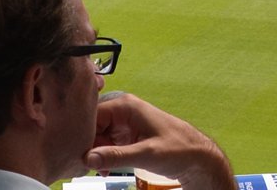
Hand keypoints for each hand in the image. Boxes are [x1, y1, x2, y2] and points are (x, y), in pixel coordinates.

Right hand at [88, 93, 235, 189]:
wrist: (197, 157)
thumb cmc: (179, 149)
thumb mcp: (146, 154)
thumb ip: (116, 156)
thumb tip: (88, 158)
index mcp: (126, 107)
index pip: (91, 116)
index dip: (83, 135)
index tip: (78, 155)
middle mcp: (123, 112)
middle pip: (92, 127)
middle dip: (89, 147)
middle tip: (89, 167)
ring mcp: (125, 124)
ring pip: (98, 137)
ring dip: (96, 154)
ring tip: (100, 170)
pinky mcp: (127, 136)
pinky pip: (107, 144)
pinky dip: (104, 157)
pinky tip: (105, 169)